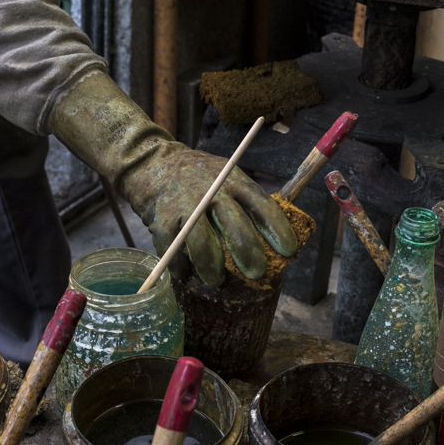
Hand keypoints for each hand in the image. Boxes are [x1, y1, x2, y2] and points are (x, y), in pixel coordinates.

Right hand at [124, 144, 297, 285]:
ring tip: (217, 281)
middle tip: (256, 274)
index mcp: (234, 180)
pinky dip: (179, 265)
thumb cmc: (200, 177)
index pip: (262, 204)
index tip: (289, 251)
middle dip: (248, 252)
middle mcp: (211, 190)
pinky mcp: (161, 217)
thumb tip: (274, 238)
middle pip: (234, 224)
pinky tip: (185, 274)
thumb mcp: (227, 176)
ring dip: (211, 265)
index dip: (278, 229)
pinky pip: (172, 248)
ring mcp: (184, 203)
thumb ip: (246, 201)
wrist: (154, 163)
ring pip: (201, 240)